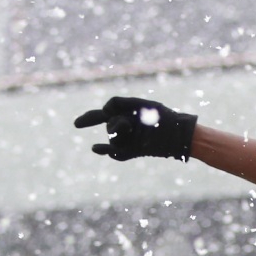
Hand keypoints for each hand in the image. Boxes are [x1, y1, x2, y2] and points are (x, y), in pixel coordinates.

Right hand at [73, 95, 197, 160]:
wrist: (178, 135)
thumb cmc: (162, 117)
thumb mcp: (142, 105)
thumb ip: (120, 102)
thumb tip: (104, 110)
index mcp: (125, 114)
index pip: (102, 116)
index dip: (88, 119)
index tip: (76, 124)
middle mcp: (124, 127)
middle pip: (110, 125)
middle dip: (117, 123)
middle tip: (130, 124)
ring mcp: (127, 141)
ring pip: (113, 138)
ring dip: (120, 134)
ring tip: (135, 132)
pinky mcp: (132, 152)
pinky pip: (115, 153)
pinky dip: (106, 151)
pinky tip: (95, 147)